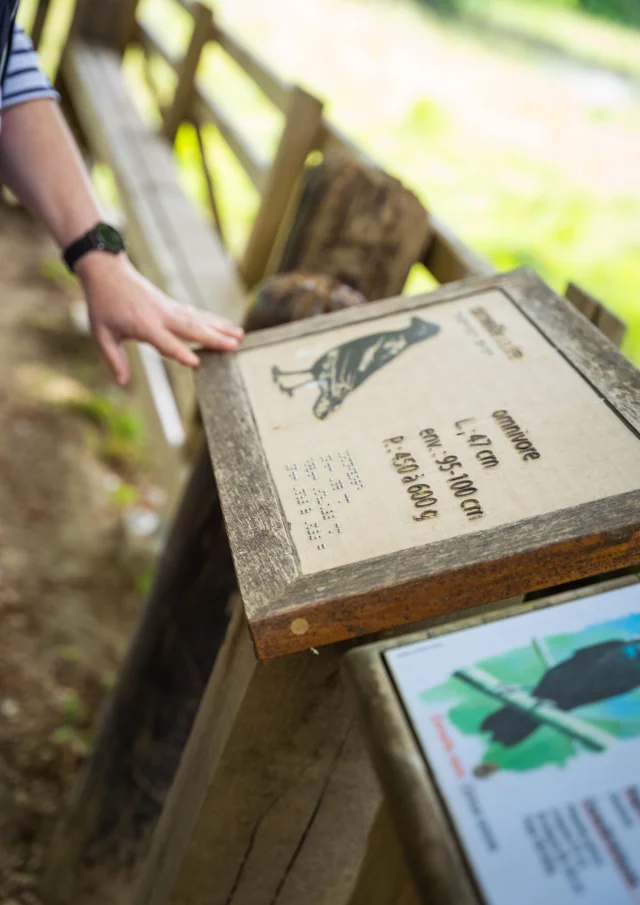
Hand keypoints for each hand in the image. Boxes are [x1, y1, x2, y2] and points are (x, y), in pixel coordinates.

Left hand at [76, 253, 243, 385]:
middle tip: (234, 346)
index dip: (180, 353)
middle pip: (191, 328)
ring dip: (220, 327)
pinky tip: (226, 325)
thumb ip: (113, 359)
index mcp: (143, 325)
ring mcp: (169, 308)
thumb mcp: (101, 334)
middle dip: (214, 337)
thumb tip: (122, 383)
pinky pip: (196, 313)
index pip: (165, 342)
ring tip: (240, 335)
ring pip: (199, 319)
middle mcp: (161, 315)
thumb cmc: (103, 305)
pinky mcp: (172, 304)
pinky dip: (213, 319)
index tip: (196, 363)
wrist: (107, 271)